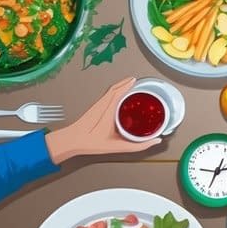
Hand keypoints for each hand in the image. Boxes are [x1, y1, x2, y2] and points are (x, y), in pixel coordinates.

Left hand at [45, 77, 162, 164]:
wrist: (72, 141)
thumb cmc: (90, 142)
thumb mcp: (119, 146)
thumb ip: (138, 145)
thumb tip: (154, 141)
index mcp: (108, 110)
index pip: (119, 91)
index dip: (128, 84)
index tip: (136, 81)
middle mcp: (102, 104)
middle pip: (115, 88)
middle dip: (126, 83)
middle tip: (136, 80)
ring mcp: (97, 105)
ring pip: (110, 91)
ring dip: (120, 86)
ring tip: (129, 84)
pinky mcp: (94, 108)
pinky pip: (107, 95)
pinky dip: (115, 91)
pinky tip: (119, 96)